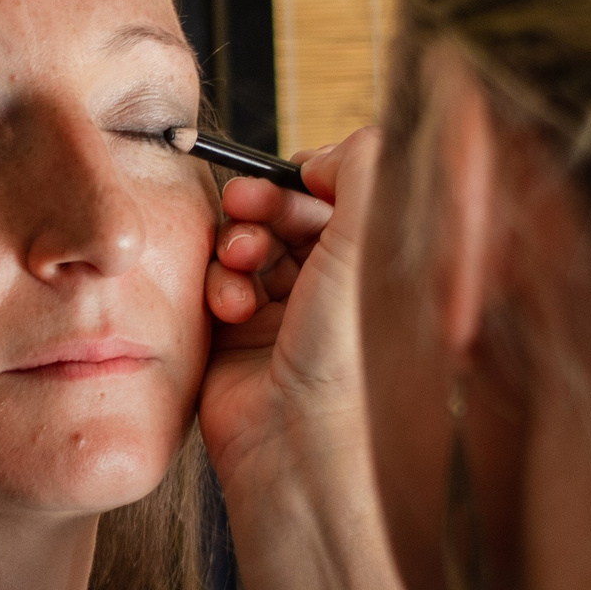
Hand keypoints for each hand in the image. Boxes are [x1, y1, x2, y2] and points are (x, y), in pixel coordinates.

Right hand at [198, 133, 378, 550]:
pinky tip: (231, 304)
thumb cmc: (346, 357)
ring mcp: (283, 314)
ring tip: (241, 260)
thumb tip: (338, 145)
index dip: (310, 179)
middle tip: (250, 203)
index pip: (336, 198)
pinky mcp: (238, 339)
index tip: (301, 174)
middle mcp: (331, 289)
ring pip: (246, 246)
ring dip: (239, 244)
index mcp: (372, 267)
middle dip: (264, 203)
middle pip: (285, 215)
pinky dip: (221, 286)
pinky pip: (217, 286)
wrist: (298, 444)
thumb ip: (363, 171)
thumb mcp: (367, 242)